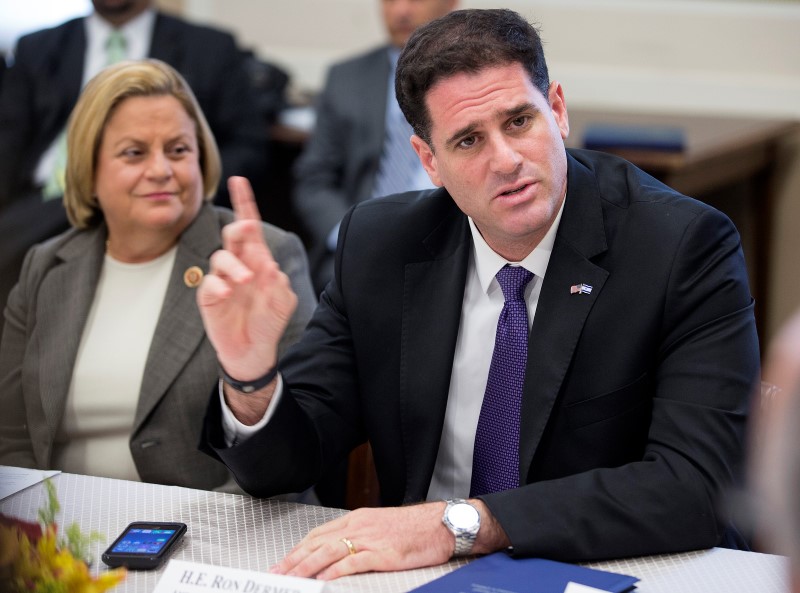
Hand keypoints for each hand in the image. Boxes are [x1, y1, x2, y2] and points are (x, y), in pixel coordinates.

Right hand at [197, 176, 297, 382]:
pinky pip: (208, 283)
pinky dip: (218, 286)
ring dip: (234, 265)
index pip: (250, 226)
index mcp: (258, 259)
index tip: (239, 180)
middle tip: (247, 229)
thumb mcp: (283, 302)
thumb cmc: (268, 322)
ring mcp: (222, 279)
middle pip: (233, 234)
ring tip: (246, 280)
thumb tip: (267, 265)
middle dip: (239, 227)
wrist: (254, 351)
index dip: (244, 203)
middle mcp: (239, 264)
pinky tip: (227, 294)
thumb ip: (278, 284)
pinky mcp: (208, 296)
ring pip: (220, 257)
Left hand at [271, 503, 452, 579]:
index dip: (298, 549)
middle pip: (318, 543)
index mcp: (358, 519)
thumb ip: (361, 536)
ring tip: (291, 579)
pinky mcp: (383, 554)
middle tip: (276, 574)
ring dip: (306, 567)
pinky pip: (353, 562)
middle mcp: (359, 526)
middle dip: (294, 560)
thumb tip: (341, 552)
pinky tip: (322, 580)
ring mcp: (370, 539)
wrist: (443, 524)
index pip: (318, 534)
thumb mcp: (382, 527)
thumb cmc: (417, 528)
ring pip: (329, 552)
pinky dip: (334, 571)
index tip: (283, 562)